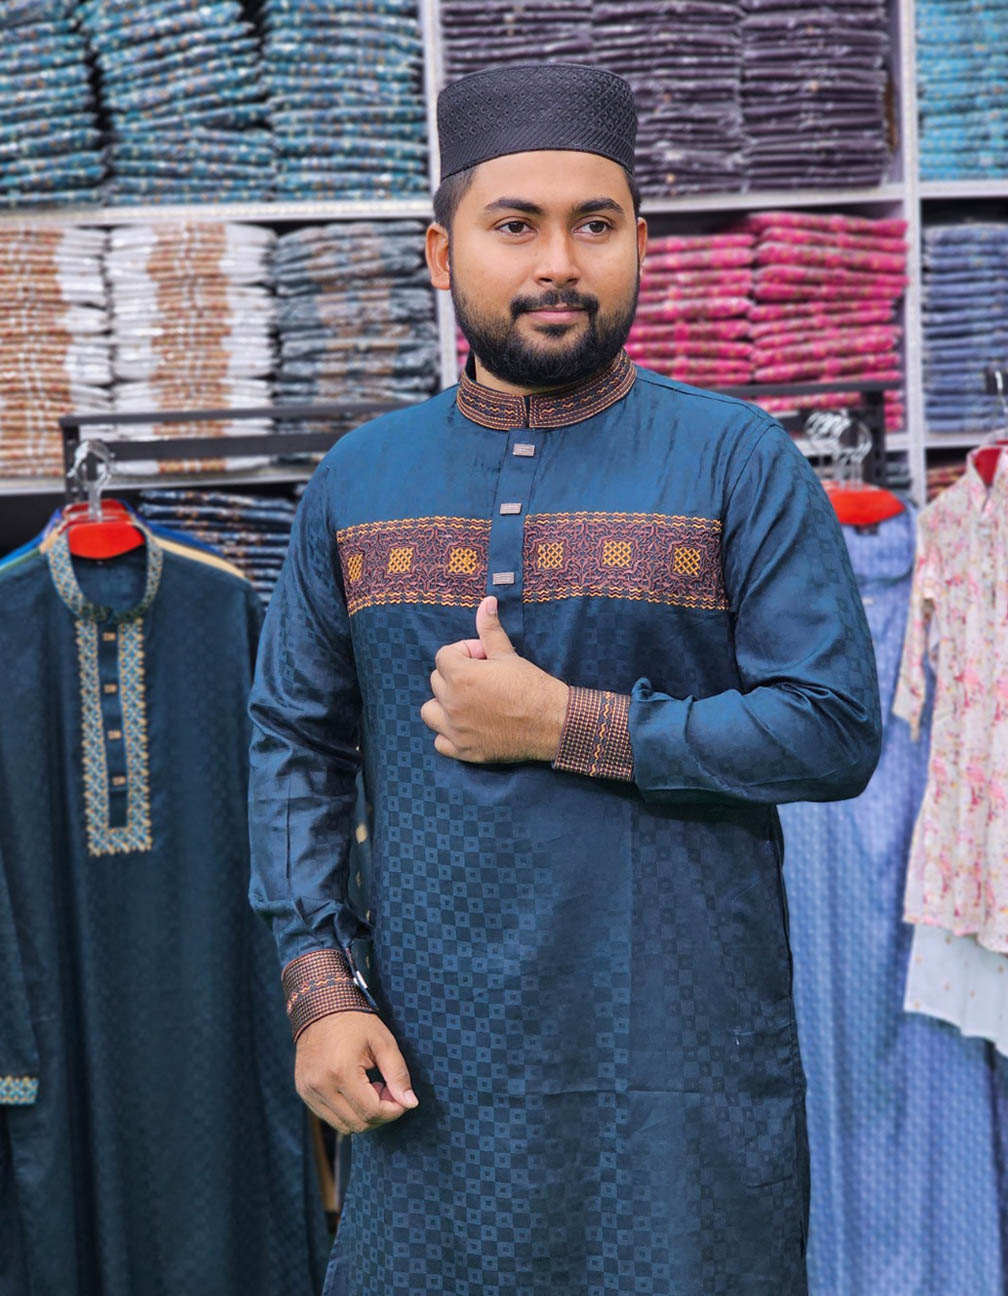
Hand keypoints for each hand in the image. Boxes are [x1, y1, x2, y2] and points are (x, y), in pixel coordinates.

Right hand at [294, 1011, 418, 1134]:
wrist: (321, 1006)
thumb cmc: (356, 1021)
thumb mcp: (383, 1042)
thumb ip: (398, 1074)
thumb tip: (410, 1103)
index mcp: (341, 1072)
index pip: (372, 1112)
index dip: (393, 1111)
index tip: (402, 1099)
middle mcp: (321, 1086)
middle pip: (357, 1124)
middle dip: (379, 1114)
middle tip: (387, 1090)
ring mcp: (308, 1090)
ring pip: (342, 1125)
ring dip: (363, 1115)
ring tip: (371, 1088)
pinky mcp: (303, 1091)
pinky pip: (329, 1116)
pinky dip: (347, 1111)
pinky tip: (355, 1089)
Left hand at [420, 596, 568, 763]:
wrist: (552, 723)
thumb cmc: (532, 686)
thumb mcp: (508, 655)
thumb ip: (489, 630)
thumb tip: (486, 602)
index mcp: (461, 677)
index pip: (443, 656)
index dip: (464, 653)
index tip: (484, 659)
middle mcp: (452, 704)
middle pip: (437, 681)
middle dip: (455, 676)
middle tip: (482, 679)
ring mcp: (455, 729)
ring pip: (430, 711)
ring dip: (443, 704)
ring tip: (466, 702)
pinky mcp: (463, 750)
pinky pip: (439, 741)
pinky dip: (448, 734)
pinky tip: (467, 726)